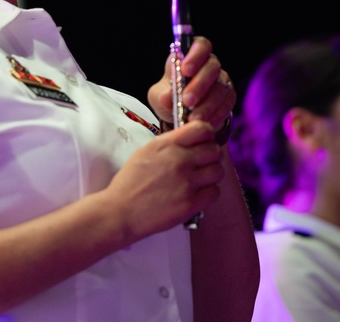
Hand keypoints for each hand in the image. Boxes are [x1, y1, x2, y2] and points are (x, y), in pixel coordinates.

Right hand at [105, 121, 223, 237]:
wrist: (121, 211)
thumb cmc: (130, 183)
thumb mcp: (145, 152)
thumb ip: (169, 143)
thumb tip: (189, 140)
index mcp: (167, 145)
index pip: (202, 129)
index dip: (207, 135)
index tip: (205, 141)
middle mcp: (179, 160)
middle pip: (214, 150)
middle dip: (211, 156)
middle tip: (203, 163)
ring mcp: (187, 182)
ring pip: (218, 171)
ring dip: (211, 175)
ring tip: (200, 180)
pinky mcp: (191, 203)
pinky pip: (215, 192)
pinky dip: (209, 193)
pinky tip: (197, 193)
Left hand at [147, 35, 235, 130]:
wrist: (181, 116)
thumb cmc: (169, 97)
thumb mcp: (159, 97)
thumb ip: (162, 95)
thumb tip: (168, 97)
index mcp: (191, 55)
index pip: (201, 45)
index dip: (195, 55)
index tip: (185, 70)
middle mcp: (210, 64)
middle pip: (212, 67)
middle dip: (199, 84)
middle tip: (186, 100)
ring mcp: (222, 80)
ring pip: (221, 87)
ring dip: (207, 104)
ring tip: (193, 118)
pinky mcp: (228, 97)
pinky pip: (227, 104)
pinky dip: (215, 115)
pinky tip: (204, 123)